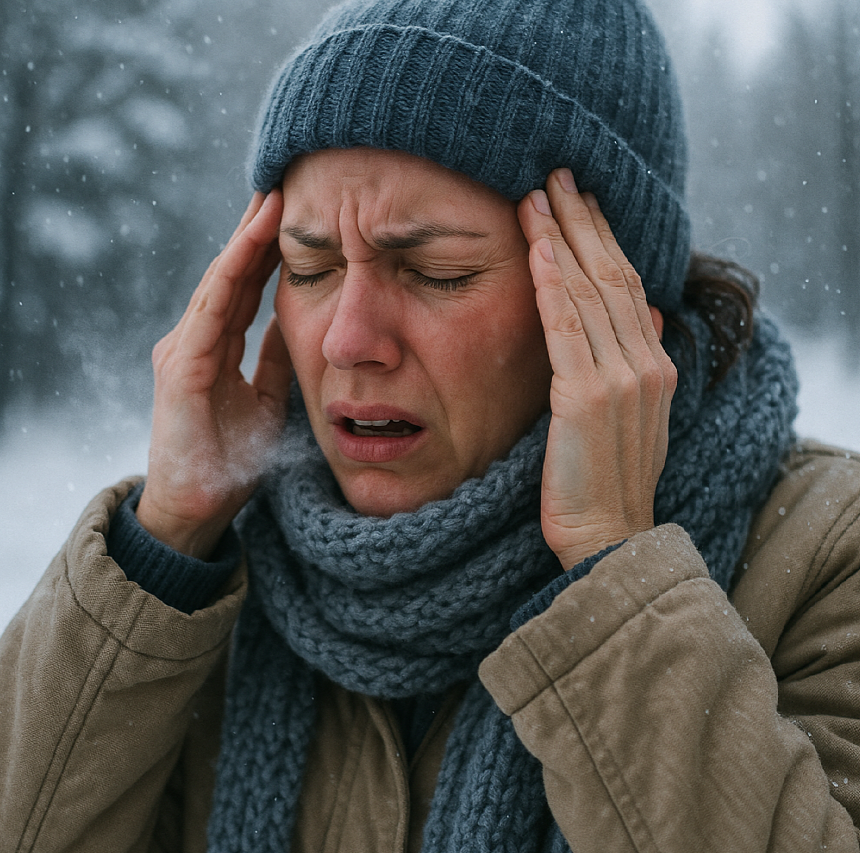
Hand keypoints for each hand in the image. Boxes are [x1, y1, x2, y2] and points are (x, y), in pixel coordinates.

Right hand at [136, 191, 290, 558]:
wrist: (199, 506)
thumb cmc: (230, 457)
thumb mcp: (266, 397)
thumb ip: (275, 358)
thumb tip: (297, 320)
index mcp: (216, 346)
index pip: (247, 286)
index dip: (270, 249)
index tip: (298, 212)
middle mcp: (196, 339)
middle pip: (232, 273)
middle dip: (258, 229)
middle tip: (284, 180)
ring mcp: (185, 349)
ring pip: (221, 281)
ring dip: (247, 239)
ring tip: (273, 196)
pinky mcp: (183, 367)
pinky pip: (212, 311)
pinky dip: (232, 274)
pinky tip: (250, 244)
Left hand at [517, 169, 676, 568]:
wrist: (607, 534)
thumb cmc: (606, 478)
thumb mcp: (630, 414)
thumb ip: (633, 360)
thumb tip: (640, 309)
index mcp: (653, 364)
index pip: (626, 284)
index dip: (601, 238)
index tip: (578, 201)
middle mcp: (645, 362)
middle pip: (610, 274)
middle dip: (580, 221)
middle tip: (554, 174)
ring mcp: (621, 379)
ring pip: (588, 292)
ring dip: (560, 239)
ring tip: (535, 195)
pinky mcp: (587, 398)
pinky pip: (567, 329)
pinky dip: (551, 286)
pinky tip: (534, 249)